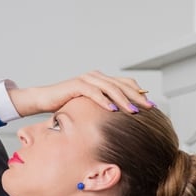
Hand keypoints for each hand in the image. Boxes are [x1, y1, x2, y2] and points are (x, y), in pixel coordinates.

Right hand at [9, 70, 153, 115]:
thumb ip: (103, 106)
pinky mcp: (76, 85)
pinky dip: (104, 101)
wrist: (44, 100)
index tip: (151, 105)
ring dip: (123, 100)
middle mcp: (96, 76)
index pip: (125, 83)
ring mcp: (86, 79)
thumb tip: (120, 118)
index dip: (139, 93)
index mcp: (101, 80)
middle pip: (122, 85)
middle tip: (149, 108)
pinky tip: (112, 109)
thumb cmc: (65, 105)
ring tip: (133, 111)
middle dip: (137, 97)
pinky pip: (93, 92)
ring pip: (110, 88)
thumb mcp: (88, 107)